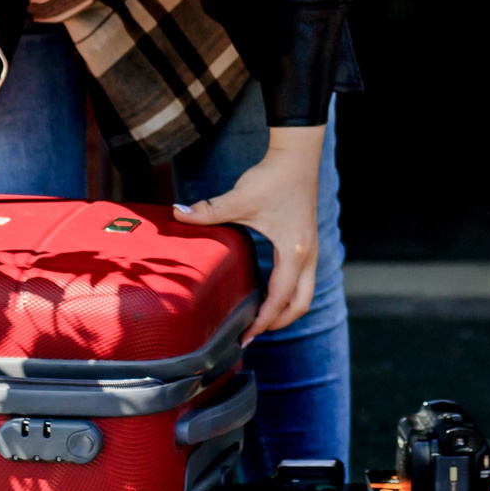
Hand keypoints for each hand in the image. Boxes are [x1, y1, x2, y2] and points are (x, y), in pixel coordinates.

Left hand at [175, 125, 323, 339]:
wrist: (297, 156)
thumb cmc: (274, 177)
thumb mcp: (241, 197)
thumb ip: (209, 210)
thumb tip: (178, 214)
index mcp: (294, 251)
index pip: (280, 297)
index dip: (263, 320)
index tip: (245, 335)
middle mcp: (308, 255)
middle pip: (301, 304)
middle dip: (278, 323)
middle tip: (252, 333)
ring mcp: (311, 250)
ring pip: (305, 294)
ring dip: (286, 310)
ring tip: (260, 319)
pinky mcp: (307, 243)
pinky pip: (303, 280)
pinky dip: (289, 294)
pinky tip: (268, 292)